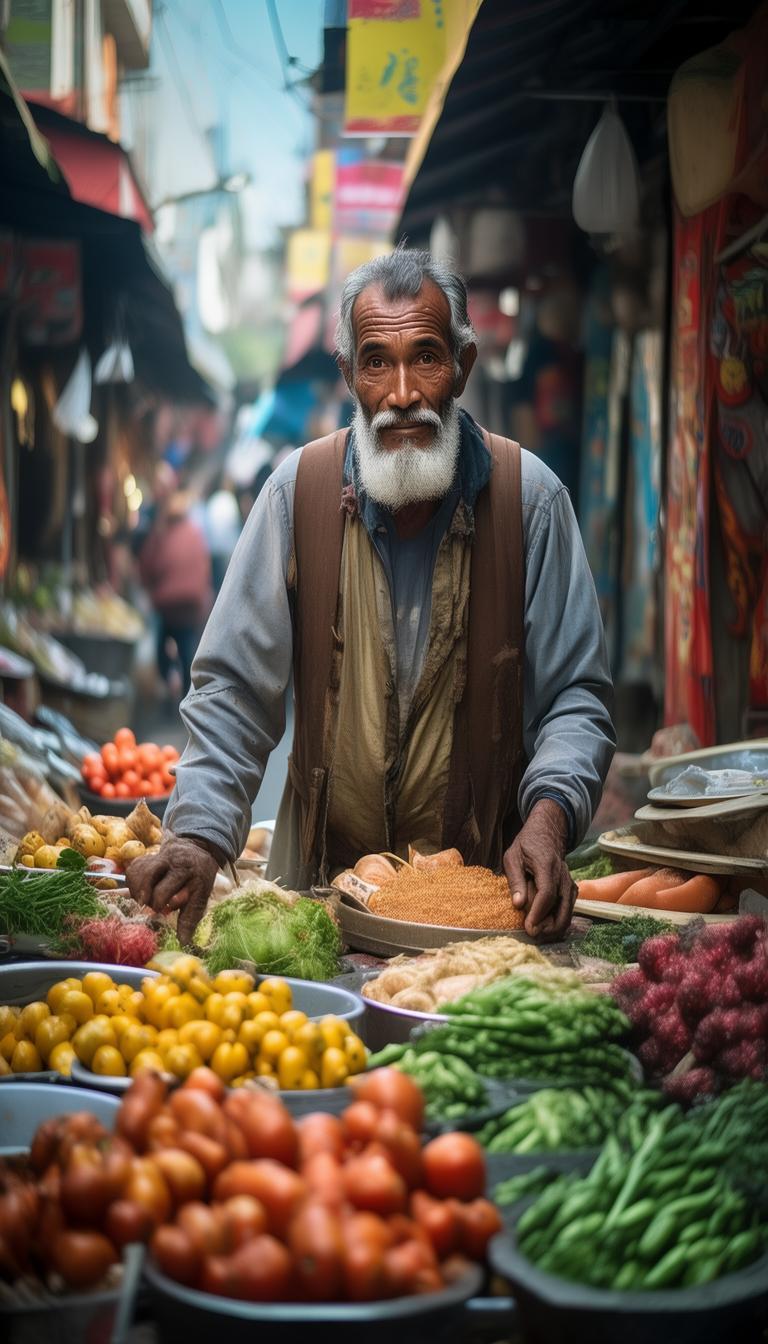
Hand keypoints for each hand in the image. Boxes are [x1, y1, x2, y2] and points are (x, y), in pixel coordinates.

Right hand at [127, 835, 223, 945]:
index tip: (161, 910)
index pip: (166, 889)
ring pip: (139, 871)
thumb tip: (184, 943)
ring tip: (144, 900)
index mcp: (188, 872)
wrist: (197, 849)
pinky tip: (139, 891)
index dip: (159, 902)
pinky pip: (133, 869)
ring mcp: (159, 857)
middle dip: (149, 896)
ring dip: (138, 889)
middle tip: (155, 906)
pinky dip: (132, 882)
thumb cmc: (199, 877)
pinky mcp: (149, 857)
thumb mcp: (201, 896)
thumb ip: (190, 918)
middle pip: (149, 875)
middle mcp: (172, 862)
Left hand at [503, 799, 575, 939]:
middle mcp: (563, 876)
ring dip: (555, 927)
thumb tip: (518, 905)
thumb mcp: (513, 857)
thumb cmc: (527, 845)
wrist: (547, 834)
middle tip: (532, 935)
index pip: (547, 894)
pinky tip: (546, 928)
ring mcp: (570, 883)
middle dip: (549, 927)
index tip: (529, 927)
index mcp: (547, 866)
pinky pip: (568, 910)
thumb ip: (515, 880)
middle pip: (563, 908)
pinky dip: (559, 922)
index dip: (538, 913)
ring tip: (537, 934)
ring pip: (568, 912)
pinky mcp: (571, 890)